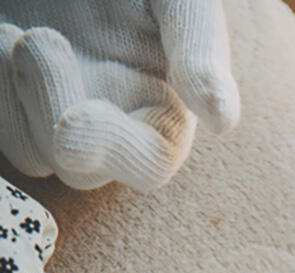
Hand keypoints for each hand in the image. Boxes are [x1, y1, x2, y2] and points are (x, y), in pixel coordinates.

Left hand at [0, 1, 238, 189]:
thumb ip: (197, 49)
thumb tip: (221, 118)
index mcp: (161, 109)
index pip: (148, 161)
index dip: (114, 151)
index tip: (72, 127)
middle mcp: (112, 123)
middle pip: (80, 167)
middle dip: (52, 110)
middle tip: (38, 40)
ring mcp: (59, 114)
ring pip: (32, 151)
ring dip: (15, 100)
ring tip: (16, 32)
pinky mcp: (16, 100)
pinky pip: (5, 126)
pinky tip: (2, 37)